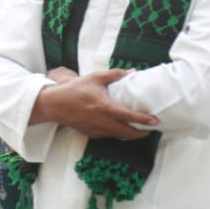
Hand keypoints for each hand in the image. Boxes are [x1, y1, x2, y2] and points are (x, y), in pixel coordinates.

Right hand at [30, 69, 157, 138]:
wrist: (55, 104)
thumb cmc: (74, 90)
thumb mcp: (94, 78)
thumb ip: (114, 75)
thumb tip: (131, 72)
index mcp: (105, 107)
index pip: (129, 116)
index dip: (144, 120)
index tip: (155, 121)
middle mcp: (103, 121)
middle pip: (128, 132)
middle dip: (142, 133)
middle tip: (151, 129)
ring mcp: (97, 129)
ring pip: (119, 136)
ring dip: (130, 134)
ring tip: (138, 129)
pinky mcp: (92, 133)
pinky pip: (109, 135)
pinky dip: (117, 133)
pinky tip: (119, 128)